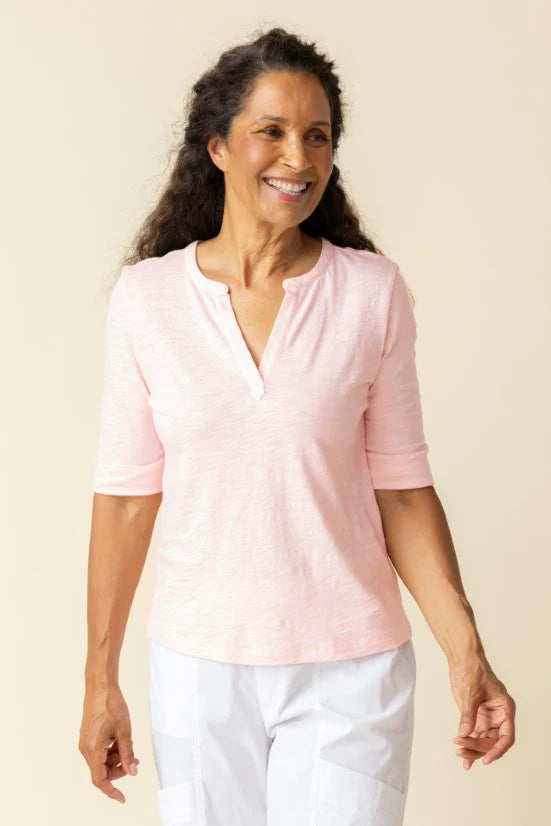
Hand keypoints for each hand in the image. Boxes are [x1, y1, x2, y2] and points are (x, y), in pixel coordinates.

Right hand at [79, 684, 139, 803]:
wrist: (100, 686)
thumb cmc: (111, 705)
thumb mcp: (124, 731)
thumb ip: (128, 753)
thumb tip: (132, 772)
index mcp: (93, 749)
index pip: (100, 779)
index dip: (111, 791)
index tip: (122, 798)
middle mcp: (85, 748)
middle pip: (101, 771)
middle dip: (118, 770)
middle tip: (135, 762)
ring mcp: (85, 742)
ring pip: (101, 761)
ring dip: (116, 760)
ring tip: (131, 750)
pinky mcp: (87, 736)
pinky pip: (99, 752)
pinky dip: (111, 751)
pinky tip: (121, 742)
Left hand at [448, 655, 515, 770]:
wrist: (462, 661)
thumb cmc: (473, 671)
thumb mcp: (471, 693)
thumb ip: (468, 715)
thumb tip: (464, 734)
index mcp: (505, 709)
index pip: (506, 736)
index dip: (498, 749)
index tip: (487, 758)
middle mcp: (498, 717)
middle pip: (493, 742)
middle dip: (479, 748)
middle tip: (462, 750)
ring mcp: (487, 719)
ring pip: (483, 741)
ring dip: (472, 749)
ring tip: (460, 753)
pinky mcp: (476, 718)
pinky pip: (474, 736)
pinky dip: (469, 745)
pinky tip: (464, 757)